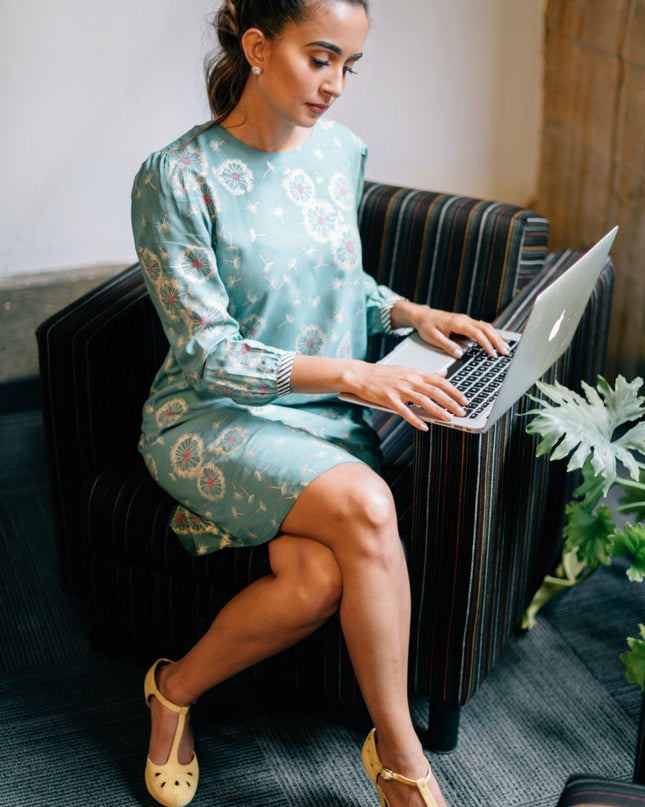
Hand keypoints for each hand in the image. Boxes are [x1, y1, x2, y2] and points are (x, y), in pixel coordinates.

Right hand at [343, 360, 468, 431]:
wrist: (361, 375)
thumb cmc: (383, 374)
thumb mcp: (407, 370)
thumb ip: (426, 374)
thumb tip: (444, 374)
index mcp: (416, 373)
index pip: (440, 382)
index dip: (454, 391)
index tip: (465, 400)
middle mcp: (410, 380)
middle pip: (435, 391)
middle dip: (451, 402)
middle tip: (462, 412)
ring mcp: (399, 389)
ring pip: (423, 401)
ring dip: (438, 410)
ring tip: (448, 419)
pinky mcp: (389, 399)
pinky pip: (404, 411)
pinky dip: (415, 419)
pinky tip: (424, 426)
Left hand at [390, 301, 508, 359]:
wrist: (422, 316)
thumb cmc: (426, 326)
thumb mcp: (433, 338)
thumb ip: (447, 345)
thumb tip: (459, 354)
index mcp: (457, 323)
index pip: (477, 333)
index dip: (486, 344)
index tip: (492, 354)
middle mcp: (464, 320)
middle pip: (486, 328)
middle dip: (497, 341)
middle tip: (505, 352)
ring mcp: (466, 320)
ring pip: (487, 326)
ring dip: (497, 337)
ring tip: (505, 347)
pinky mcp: (466, 322)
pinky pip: (482, 326)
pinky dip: (492, 332)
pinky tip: (499, 338)